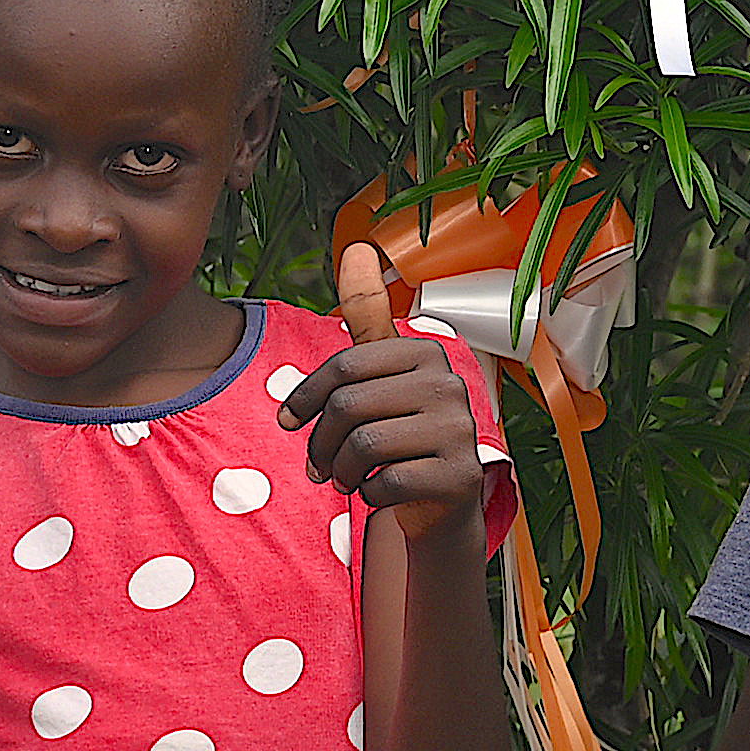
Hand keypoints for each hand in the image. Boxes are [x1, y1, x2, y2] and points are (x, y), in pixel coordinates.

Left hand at [284, 240, 492, 547]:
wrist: (441, 502)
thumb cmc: (401, 434)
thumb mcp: (381, 374)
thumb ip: (369, 315)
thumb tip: (359, 247)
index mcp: (426, 353)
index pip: (345, 366)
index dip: (306, 396)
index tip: (288, 421)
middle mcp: (450, 384)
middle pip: (349, 406)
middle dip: (321, 442)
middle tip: (318, 464)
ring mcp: (461, 430)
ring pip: (364, 445)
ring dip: (341, 471)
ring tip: (344, 479)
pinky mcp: (461, 476)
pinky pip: (388, 483)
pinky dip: (370, 495)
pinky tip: (377, 494)